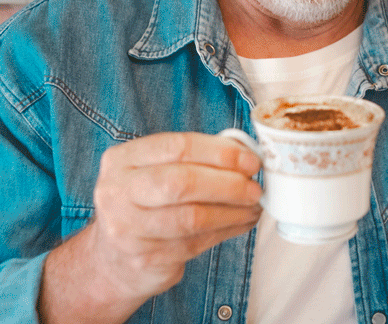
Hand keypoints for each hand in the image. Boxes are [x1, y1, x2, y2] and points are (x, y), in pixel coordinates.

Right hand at [40, 132, 261, 322]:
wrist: (115, 259)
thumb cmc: (147, 204)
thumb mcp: (157, 171)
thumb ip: (195, 159)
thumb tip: (246, 156)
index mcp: (122, 160)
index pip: (178, 147)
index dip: (221, 153)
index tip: (250, 161)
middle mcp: (117, 192)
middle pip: (182, 182)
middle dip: (228, 184)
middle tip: (254, 187)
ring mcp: (127, 228)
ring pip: (192, 217)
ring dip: (233, 211)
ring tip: (253, 206)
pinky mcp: (145, 258)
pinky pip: (197, 242)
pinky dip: (227, 230)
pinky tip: (241, 222)